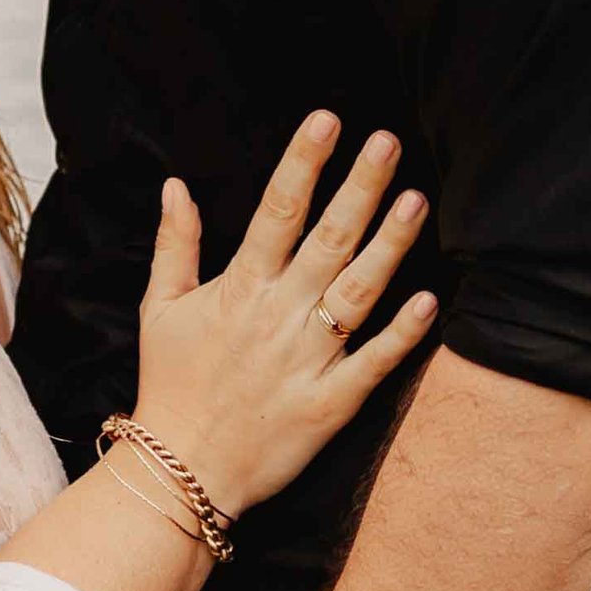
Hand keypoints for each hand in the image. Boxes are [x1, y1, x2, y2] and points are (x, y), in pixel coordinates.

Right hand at [132, 116, 434, 517]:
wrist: (181, 470)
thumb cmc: (171, 386)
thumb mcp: (161, 309)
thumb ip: (175, 245)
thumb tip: (175, 186)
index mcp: (239, 289)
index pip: (276, 211)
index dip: (303, 162)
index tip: (328, 120)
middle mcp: (278, 316)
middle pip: (326, 239)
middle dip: (359, 186)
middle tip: (388, 142)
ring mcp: (307, 360)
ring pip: (357, 292)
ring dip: (389, 245)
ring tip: (416, 200)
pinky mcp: (330, 404)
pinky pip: (372, 363)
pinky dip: (401, 334)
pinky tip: (429, 300)